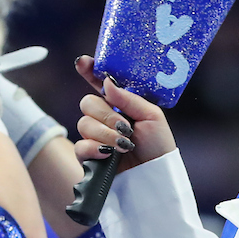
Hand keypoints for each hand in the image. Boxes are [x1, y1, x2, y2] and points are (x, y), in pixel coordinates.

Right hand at [74, 55, 174, 172]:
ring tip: (124, 145)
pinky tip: (109, 154)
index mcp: (119, 104)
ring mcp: (95, 136)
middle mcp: (104, 118)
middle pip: (87, 103)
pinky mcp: (89, 156)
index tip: (83, 62)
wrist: (155, 175)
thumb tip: (106, 82)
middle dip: (106, 115)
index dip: (89, 71)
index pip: (99, 83)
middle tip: (125, 128)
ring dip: (106, 134)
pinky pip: (80, 145)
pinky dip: (95, 148)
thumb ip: (128, 98)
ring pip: (84, 124)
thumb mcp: (152, 116)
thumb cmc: (158, 145)